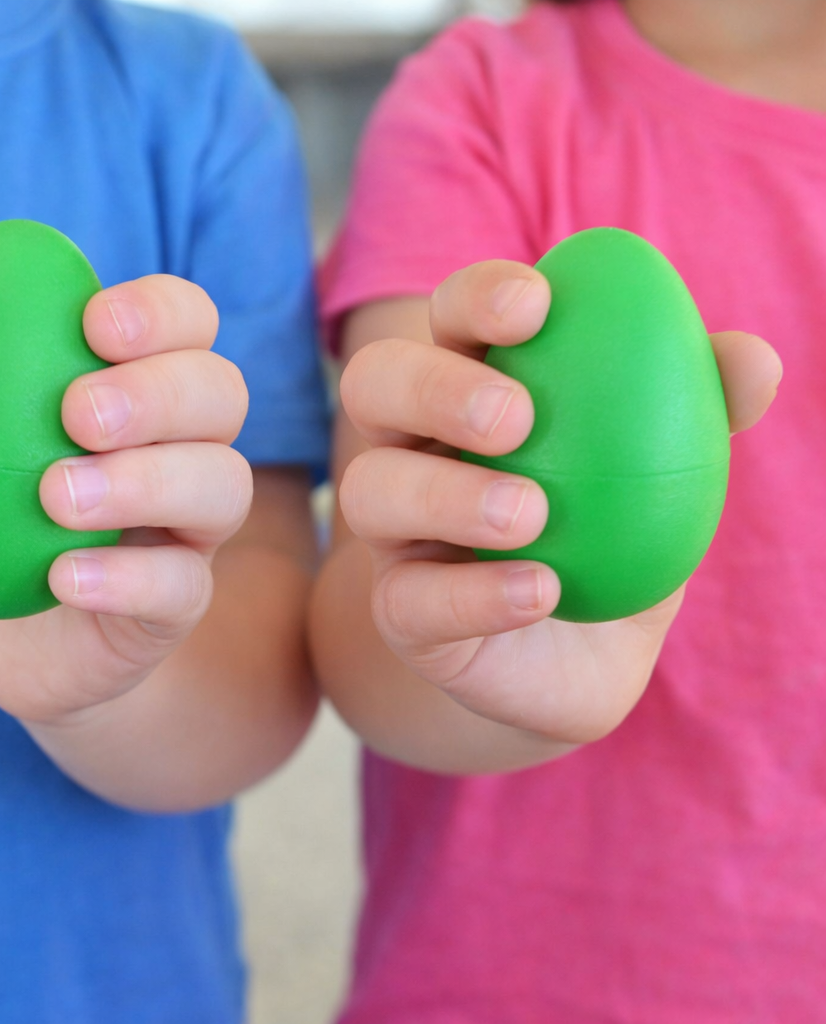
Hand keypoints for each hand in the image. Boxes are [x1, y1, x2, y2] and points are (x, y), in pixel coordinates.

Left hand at [0, 276, 251, 726]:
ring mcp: (192, 530)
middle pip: (225, 391)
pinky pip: (186, 584)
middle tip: (76, 416)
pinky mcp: (181, 604)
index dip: (162, 310)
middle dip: (161, 391)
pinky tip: (61, 577)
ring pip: (225, 485)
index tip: (93, 325)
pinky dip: (128, 577)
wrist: (8, 639)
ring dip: (147, 481)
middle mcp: (185, 449)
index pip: (188, 322)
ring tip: (56, 498)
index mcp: (140, 389)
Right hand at [337, 260, 780, 743]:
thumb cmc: (614, 539)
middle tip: (516, 418)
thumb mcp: (669, 472)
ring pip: (367, 490)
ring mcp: (396, 534)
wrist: (584, 657)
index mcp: (468, 391)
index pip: (449, 318)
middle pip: (373, 383)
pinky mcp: (400, 613)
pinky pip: (406, 599)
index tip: (538, 305)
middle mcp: (413, 450)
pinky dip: (472, 592)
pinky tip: (542, 590)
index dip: (475, 295)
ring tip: (531, 514)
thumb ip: (702, 411)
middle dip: (432, 384)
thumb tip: (754, 360)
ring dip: (445, 492)